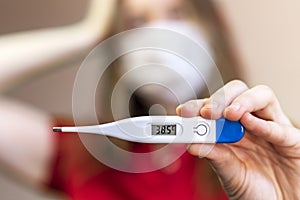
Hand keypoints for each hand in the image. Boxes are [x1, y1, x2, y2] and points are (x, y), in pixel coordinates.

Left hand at [176, 80, 299, 198]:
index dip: (198, 105)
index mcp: (232, 129)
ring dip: (243, 101)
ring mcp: (272, 128)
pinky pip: (279, 126)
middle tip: (207, 112)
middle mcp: (250, 123)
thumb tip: (192, 144)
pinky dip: (263, 123)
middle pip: (237, 93)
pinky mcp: (292, 140)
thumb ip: (214, 156)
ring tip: (229, 113)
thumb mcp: (228, 172)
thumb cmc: (254, 188)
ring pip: (262, 96)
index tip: (183, 111)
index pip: (214, 107)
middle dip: (220, 98)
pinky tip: (248, 123)